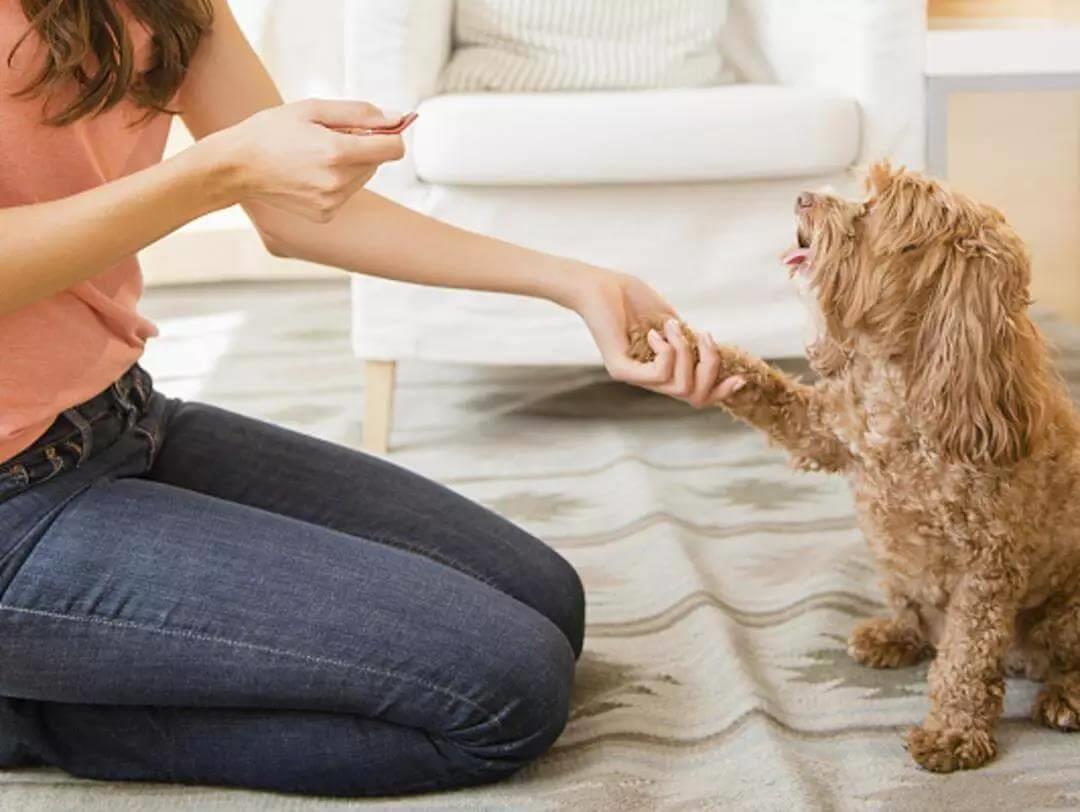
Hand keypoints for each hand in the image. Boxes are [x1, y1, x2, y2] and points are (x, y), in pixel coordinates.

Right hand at [205, 99, 406, 222]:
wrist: (237, 166)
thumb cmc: (272, 131)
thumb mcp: (314, 109)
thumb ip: (360, 113)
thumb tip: (398, 118)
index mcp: (337, 152)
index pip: (393, 148)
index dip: (391, 134)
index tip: (380, 127)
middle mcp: (338, 182)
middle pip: (378, 162)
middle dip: (364, 146)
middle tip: (329, 137)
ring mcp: (332, 202)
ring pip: (364, 177)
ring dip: (351, 164)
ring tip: (316, 155)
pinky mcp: (325, 214)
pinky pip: (347, 192)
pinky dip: (338, 181)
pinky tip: (310, 173)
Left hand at [566, 268, 744, 406]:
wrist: (598, 286)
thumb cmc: (631, 297)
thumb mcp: (671, 320)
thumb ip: (690, 339)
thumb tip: (714, 353)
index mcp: (660, 370)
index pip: (695, 396)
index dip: (721, 391)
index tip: (741, 377)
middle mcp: (647, 380)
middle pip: (694, 396)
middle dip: (710, 366)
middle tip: (704, 336)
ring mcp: (633, 377)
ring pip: (680, 386)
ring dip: (685, 351)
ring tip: (670, 326)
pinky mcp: (621, 370)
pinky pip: (659, 375)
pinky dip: (666, 351)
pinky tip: (654, 332)